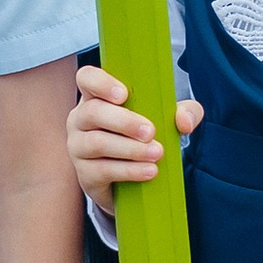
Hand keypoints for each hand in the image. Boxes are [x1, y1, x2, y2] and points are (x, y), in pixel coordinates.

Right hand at [65, 60, 201, 210]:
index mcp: (97, 97)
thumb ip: (185, 112)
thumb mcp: (168, 120)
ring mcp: (78, 147)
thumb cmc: (145, 139)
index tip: (124, 95)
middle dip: (124, 121)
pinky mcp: (84, 174)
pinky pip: (102, 170)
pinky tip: (149, 171)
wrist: (134, 184)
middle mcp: (80, 119)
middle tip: (151, 132)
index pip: (87, 78)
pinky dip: (129, 171)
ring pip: (97, 143)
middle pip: (93, 112)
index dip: (101, 83)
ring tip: (157, 153)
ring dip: (129, 148)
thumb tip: (184, 120)